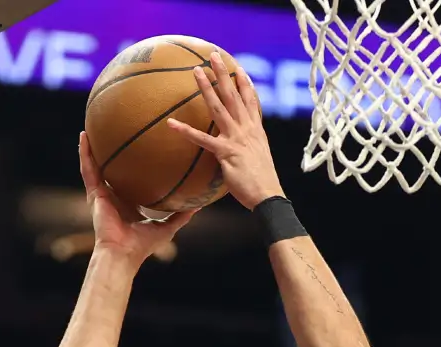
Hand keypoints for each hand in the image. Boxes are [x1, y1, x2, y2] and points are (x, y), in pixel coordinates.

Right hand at [79, 132, 198, 263]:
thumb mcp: (167, 227)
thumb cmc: (143, 245)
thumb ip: (181, 215)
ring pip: (95, 165)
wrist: (123, 253)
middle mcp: (113, 197)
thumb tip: (199, 204)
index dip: (133, 168)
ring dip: (93, 147)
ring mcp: (101, 194)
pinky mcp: (94, 193)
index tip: (140, 151)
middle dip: (111, 154)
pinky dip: (84, 152)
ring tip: (92, 127)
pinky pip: (88, 169)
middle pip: (111, 170)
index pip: (130, 181)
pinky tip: (84, 135)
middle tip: (115, 133)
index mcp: (128, 203)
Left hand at [166, 51, 283, 210]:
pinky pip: (202, 139)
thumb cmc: (262, 184)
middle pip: (233, 95)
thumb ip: (247, 150)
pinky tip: (171, 123)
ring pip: (218, 107)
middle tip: (214, 56)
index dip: (245, 84)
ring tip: (196, 72)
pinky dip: (185, 131)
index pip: (251, 101)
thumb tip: (238, 153)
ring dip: (206, 88)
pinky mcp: (225, 152)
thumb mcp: (257, 160)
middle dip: (224, 74)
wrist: (268, 196)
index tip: (239, 69)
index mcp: (256, 131)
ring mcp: (236, 138)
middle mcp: (247, 129)